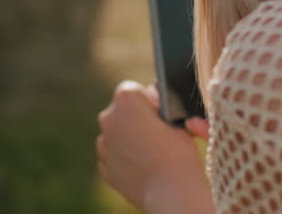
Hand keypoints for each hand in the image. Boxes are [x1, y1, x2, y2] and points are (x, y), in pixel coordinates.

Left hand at [97, 81, 213, 212]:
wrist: (171, 192)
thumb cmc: (178, 152)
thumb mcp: (177, 118)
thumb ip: (159, 101)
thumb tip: (151, 93)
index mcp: (126, 98)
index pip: (133, 90)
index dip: (147, 100)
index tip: (159, 114)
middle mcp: (108, 117)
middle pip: (121, 111)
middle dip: (135, 118)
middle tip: (156, 134)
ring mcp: (103, 142)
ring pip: (116, 133)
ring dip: (129, 138)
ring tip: (151, 153)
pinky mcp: (103, 165)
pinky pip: (113, 155)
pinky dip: (124, 158)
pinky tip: (143, 166)